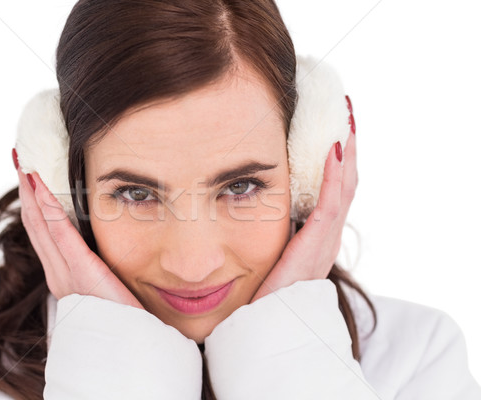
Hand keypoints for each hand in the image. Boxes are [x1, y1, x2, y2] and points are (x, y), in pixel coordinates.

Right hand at [15, 160, 143, 308]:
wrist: (133, 347)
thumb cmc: (125, 317)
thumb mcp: (107, 287)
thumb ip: (98, 268)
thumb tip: (100, 248)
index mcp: (65, 276)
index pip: (43, 232)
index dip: (34, 202)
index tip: (29, 173)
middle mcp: (59, 274)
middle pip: (35, 223)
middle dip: (26, 190)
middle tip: (20, 158)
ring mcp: (67, 275)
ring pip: (41, 224)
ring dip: (31, 192)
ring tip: (25, 163)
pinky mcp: (83, 273)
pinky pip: (61, 235)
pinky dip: (48, 208)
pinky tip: (41, 185)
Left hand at [250, 97, 356, 302]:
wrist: (256, 333)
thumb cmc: (253, 296)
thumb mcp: (261, 253)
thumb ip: (260, 227)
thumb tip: (240, 195)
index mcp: (311, 237)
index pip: (330, 190)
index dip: (334, 158)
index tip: (331, 126)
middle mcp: (322, 240)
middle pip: (342, 184)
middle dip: (345, 147)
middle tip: (343, 111)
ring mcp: (321, 247)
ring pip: (341, 191)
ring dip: (345, 154)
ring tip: (344, 120)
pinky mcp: (313, 253)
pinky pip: (328, 209)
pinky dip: (333, 179)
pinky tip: (334, 150)